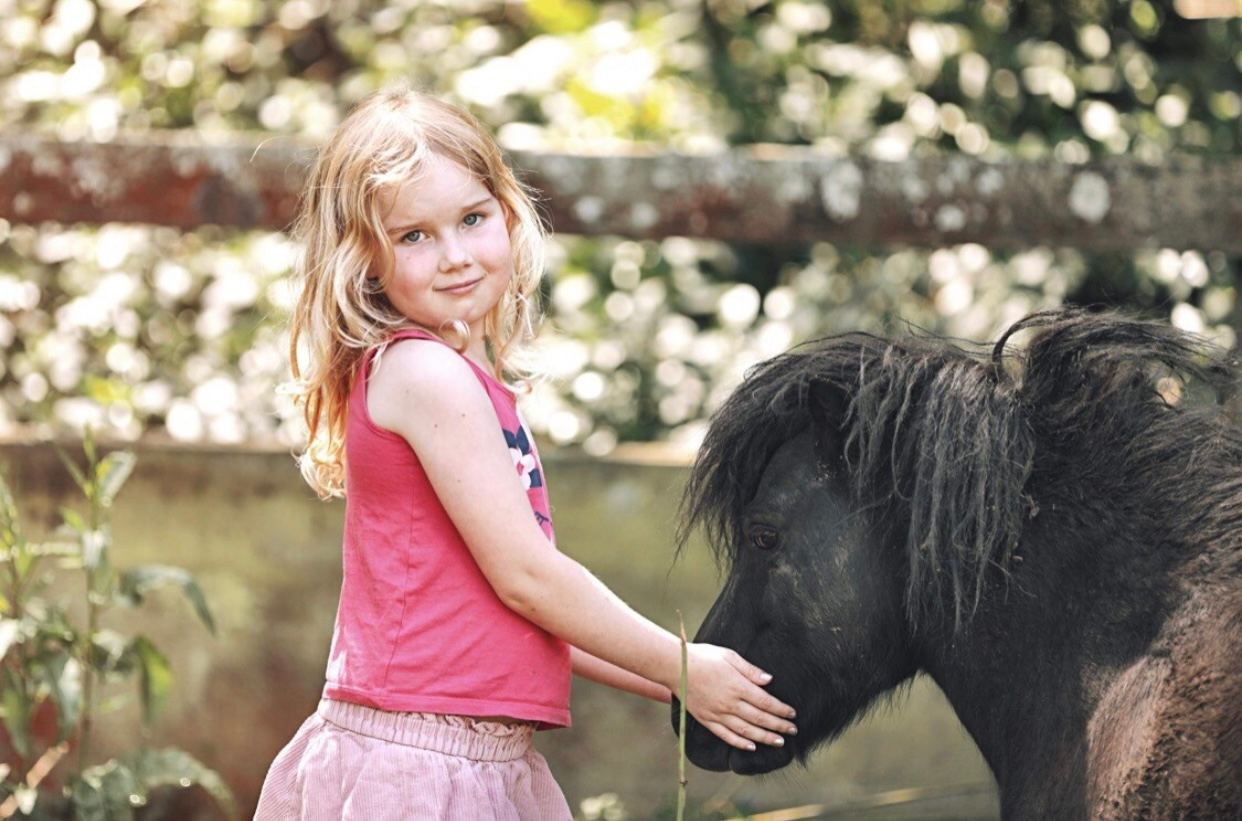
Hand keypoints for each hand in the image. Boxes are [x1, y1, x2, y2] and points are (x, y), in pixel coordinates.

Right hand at [683, 643, 797, 750]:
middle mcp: (729, 703)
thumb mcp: (729, 656)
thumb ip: (750, 670)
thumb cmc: (703, 657)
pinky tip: (751, 746)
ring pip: (746, 731)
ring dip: (764, 737)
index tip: (792, 714)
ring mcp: (717, 713)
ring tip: (778, 742)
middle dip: (779, 726)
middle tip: (793, 731)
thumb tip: (769, 680)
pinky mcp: (707, 719)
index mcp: (737, 686)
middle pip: (759, 719)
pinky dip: (740, 743)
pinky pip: (726, 735)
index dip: (781, 710)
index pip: (766, 702)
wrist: (675, 666)